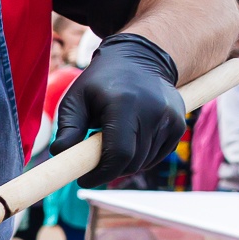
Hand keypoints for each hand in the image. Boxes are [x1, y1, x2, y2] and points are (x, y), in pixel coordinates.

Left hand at [49, 32, 184, 186]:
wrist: (140, 60)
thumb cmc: (101, 82)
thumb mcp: (76, 98)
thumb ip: (68, 127)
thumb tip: (60, 153)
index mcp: (125, 104)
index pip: (119, 154)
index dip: (101, 173)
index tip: (83, 179)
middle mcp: (154, 111)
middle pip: (132, 162)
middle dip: (109, 170)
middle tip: (92, 164)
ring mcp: (170, 118)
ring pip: (144, 162)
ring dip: (124, 163)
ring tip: (110, 144)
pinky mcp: (179, 125)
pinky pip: (157, 156)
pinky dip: (140, 158)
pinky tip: (128, 141)